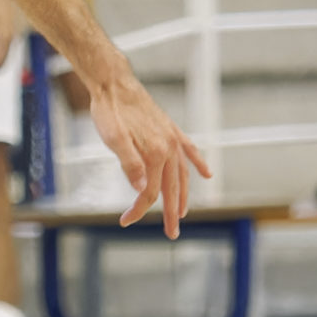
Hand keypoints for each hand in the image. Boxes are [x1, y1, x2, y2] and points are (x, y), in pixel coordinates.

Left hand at [86, 70, 212, 236]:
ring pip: (182, 173)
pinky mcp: (170, 129)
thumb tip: (142, 189)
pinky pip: (189, 150)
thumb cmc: (109, 111)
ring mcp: (171, 138)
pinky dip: (198, 163)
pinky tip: (206, 174)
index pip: (150, 192)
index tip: (124, 221)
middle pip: (171, 188)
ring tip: (182, 212)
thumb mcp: (113, 139)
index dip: (139, 209)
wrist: (113, 82)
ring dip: (183, 194)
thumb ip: (129, 163)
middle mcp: (168, 147)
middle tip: (172, 234)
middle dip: (170, 212)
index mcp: (155, 153)